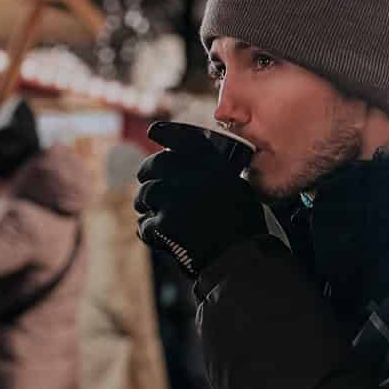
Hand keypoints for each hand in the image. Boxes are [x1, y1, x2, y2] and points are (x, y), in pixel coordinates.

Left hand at [135, 121, 263, 275]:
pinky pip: (146, 223)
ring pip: (146, 194)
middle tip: (146, 184)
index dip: (165, 133)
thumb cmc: (243, 227)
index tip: (153, 132)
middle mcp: (192, 176)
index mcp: (213, 165)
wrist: (242, 257)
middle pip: (155, 165)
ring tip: (151, 213)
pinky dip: (149, 231)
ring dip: (145, 204)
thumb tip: (188, 165)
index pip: (182, 139)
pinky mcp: (165, 223)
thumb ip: (215, 173)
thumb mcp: (237, 188)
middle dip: (147, 174)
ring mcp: (176, 199)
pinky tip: (157, 236)